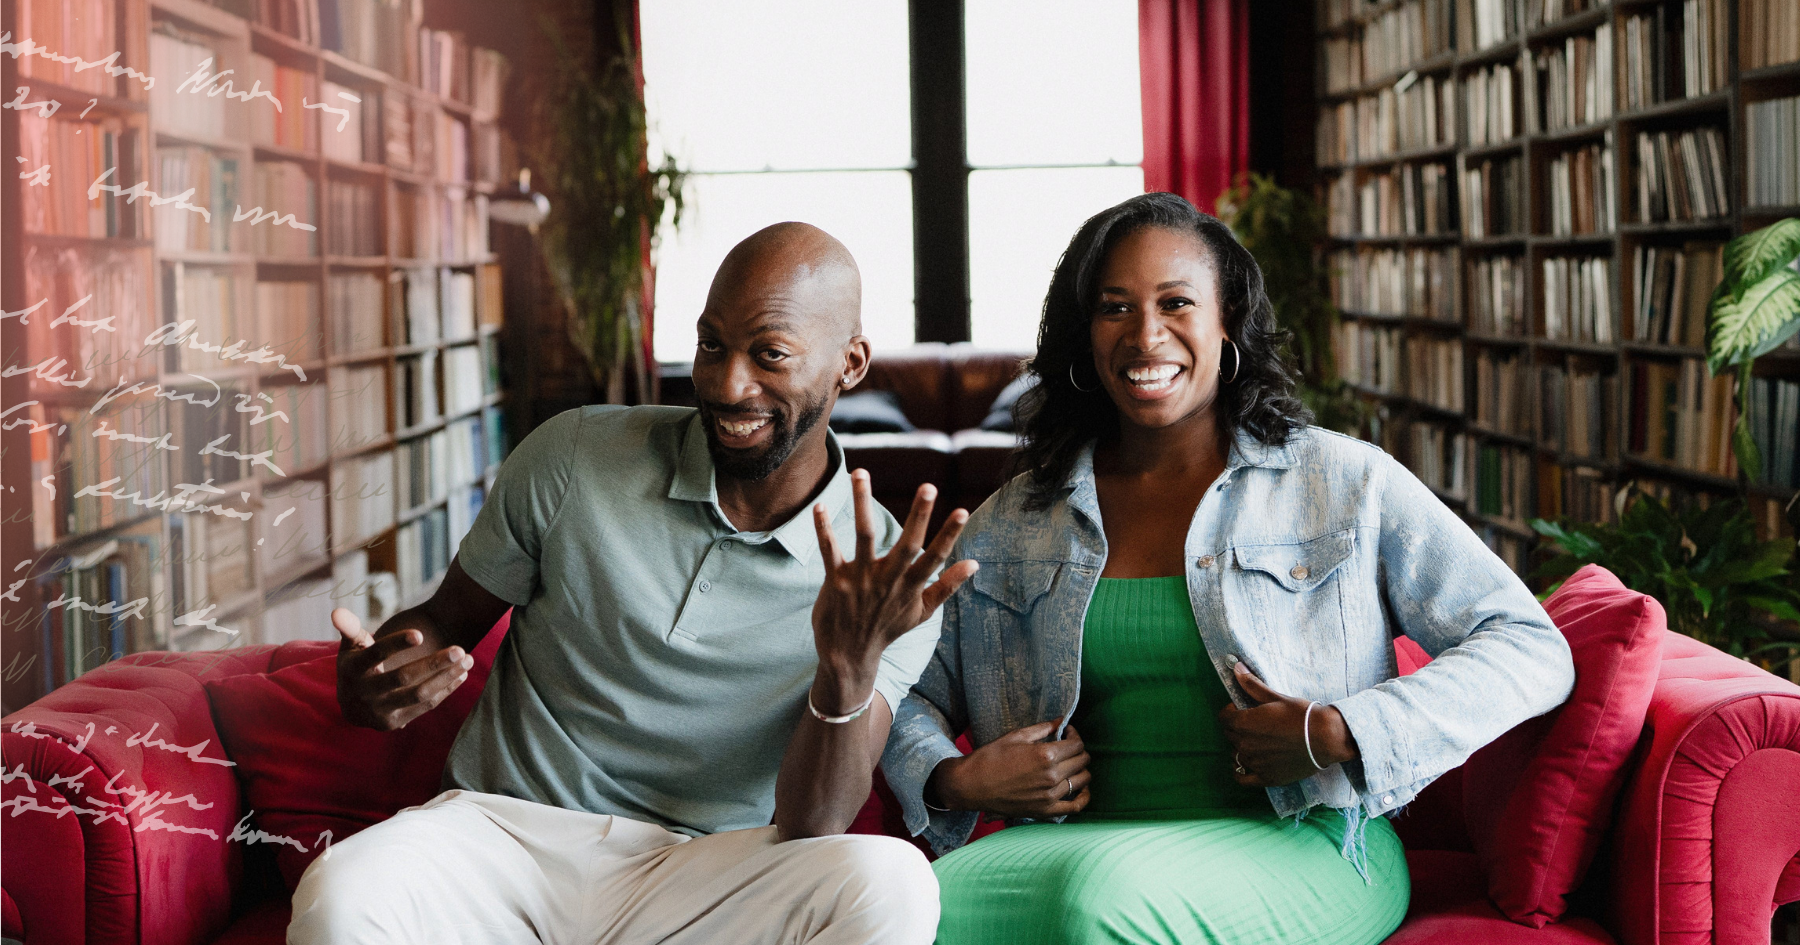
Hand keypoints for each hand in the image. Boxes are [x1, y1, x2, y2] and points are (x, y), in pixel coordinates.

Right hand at [334, 608, 473, 730]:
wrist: (351, 708)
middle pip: (403, 677)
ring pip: (419, 694)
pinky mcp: (395, 723)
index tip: (420, 634)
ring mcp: (380, 710)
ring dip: (446, 678)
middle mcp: (365, 693)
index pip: (376, 654)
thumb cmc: (355, 667)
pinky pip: (425, 706)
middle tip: (459, 649)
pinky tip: (462, 674)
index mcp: (353, 669)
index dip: (397, 644)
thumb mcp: (350, 647)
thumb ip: (350, 628)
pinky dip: (445, 690)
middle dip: (433, 663)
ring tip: (468, 660)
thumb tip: (337, 611)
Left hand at [809, 472, 978, 713]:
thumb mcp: (922, 612)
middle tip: (929, 487)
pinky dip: (823, 528)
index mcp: (911, 586)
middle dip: (918, 516)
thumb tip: (975, 563)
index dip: (950, 535)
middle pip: (907, 544)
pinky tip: (820, 505)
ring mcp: (861, 580)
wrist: (849, 656)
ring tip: (861, 473)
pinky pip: (829, 550)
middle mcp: (889, 580)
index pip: (936, 557)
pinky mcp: (835, 581)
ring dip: (862, 503)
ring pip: (864, 536)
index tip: (963, 511)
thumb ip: (947, 586)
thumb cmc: (888, 629)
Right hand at [928, 721, 1090, 817]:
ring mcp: (1050, 796)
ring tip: (1070, 764)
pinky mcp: (1045, 811)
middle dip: (1078, 750)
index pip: (1077, 744)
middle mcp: (1052, 776)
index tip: (1066, 733)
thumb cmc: (991, 758)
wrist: (972, 785)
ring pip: (1083, 780)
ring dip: (1080, 769)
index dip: (1074, 736)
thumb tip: (1061, 721)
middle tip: (1067, 747)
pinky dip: (1083, 797)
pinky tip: (1081, 788)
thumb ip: (1043, 729)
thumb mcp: (1016, 736)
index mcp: (1046, 755)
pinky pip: (1076, 806)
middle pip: (1082, 761)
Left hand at [1217, 662, 1359, 787]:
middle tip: (1255, 724)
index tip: (1244, 709)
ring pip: (1236, 754)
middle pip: (1230, 735)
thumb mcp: (1275, 697)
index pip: (1224, 717)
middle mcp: (1244, 745)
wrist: (1325, 738)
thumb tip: (1235, 668)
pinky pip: (1242, 778)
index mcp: (1243, 723)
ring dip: (1241, 747)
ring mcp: (1254, 763)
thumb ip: (1252, 685)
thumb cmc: (1301, 715)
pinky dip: (1240, 771)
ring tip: (1257, 742)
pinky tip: (1246, 765)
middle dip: (1237, 728)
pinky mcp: (1266, 778)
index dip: (1232, 711)